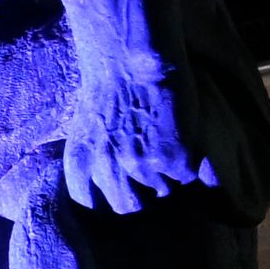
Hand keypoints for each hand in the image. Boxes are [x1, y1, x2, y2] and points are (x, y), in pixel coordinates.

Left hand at [59, 62, 217, 213]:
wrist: (133, 60)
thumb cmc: (111, 89)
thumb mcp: (86, 132)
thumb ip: (93, 163)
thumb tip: (109, 189)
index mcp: (79, 166)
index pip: (91, 208)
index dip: (110, 200)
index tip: (123, 190)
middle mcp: (106, 171)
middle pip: (128, 208)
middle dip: (142, 194)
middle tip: (152, 170)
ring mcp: (140, 166)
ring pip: (162, 192)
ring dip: (169, 176)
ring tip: (167, 145)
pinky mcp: (172, 157)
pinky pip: (187, 176)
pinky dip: (191, 162)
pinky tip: (183, 138)